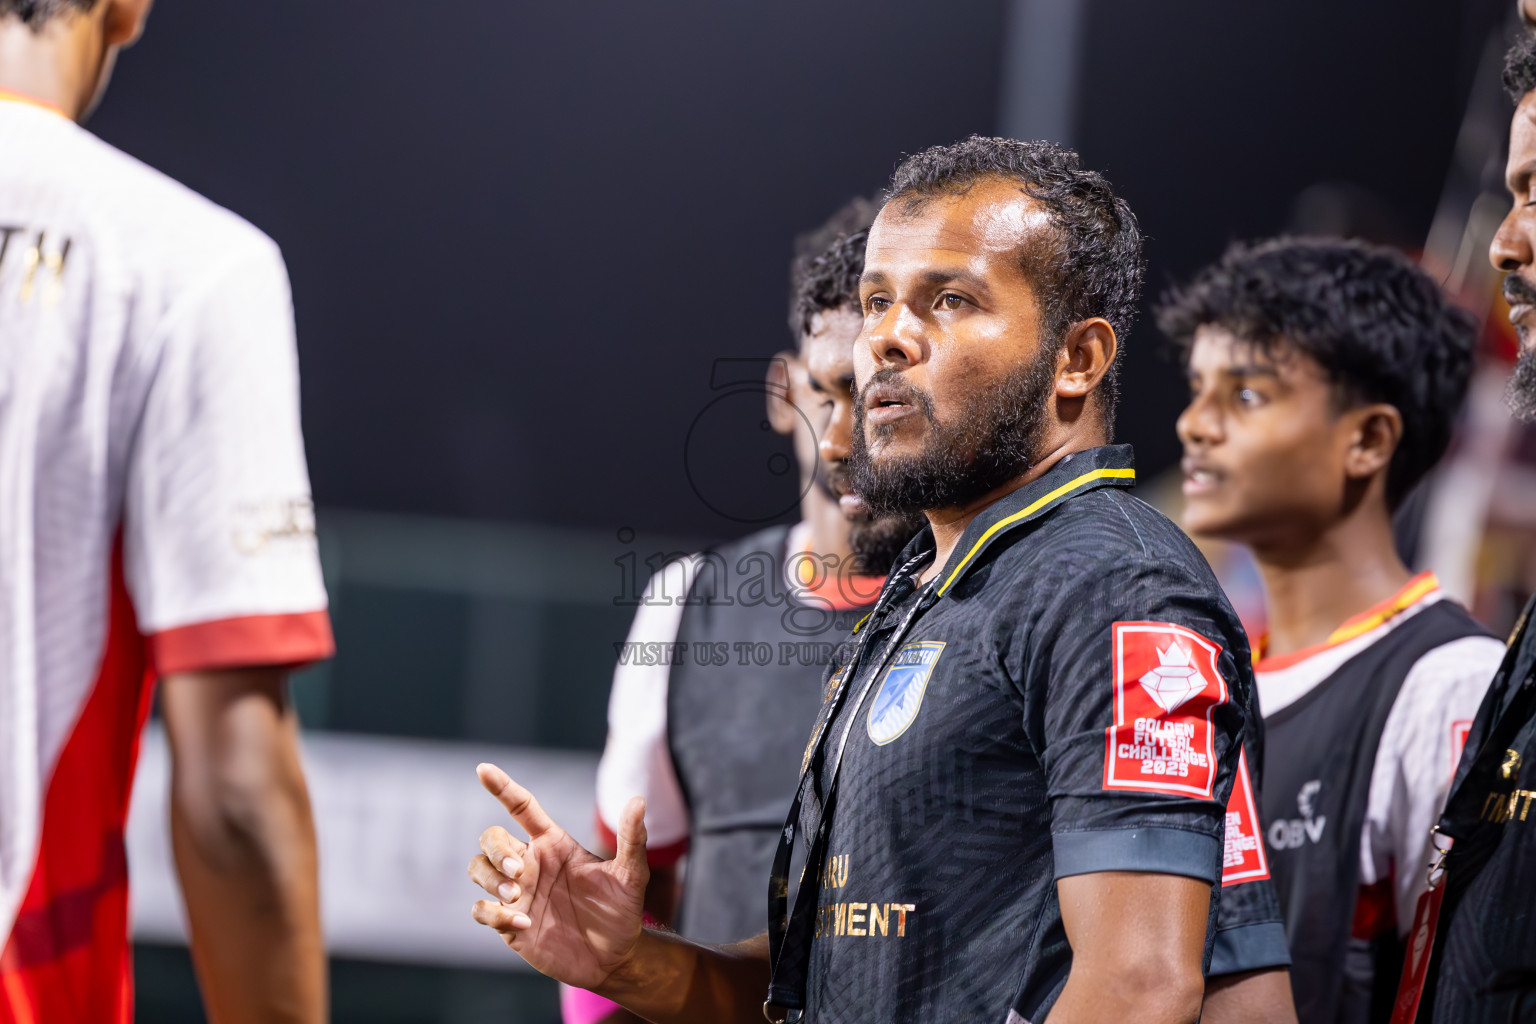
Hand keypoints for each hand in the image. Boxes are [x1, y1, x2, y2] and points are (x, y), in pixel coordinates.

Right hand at [469, 763, 649, 991]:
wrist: (615, 956)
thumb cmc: (621, 909)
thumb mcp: (631, 874)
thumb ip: (632, 838)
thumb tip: (638, 800)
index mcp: (553, 843)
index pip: (521, 807)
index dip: (502, 787)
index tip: (483, 769)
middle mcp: (530, 864)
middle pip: (490, 838)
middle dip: (497, 850)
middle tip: (521, 871)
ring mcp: (517, 893)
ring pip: (477, 869)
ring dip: (490, 878)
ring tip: (516, 894)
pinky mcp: (509, 924)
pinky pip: (481, 910)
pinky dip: (495, 914)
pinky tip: (524, 923)